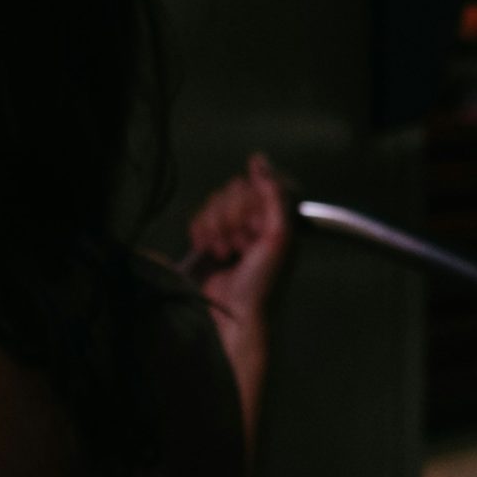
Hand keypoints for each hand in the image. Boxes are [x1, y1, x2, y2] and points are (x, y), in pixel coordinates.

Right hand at [186, 154, 293, 325]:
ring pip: (215, 201)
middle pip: (234, 188)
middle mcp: (255, 218)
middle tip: (241, 244)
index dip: (252, 200)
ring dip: (217, 228)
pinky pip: (199, 216)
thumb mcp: (278, 236)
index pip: (260, 181)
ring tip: (225, 253)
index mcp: (278, 215)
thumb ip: (274, 195)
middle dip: (233, 218)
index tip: (254, 224)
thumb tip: (259, 160)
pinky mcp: (208, 238)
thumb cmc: (264, 283)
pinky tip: (209, 250)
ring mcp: (231, 227)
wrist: (235, 315)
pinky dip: (201, 232)